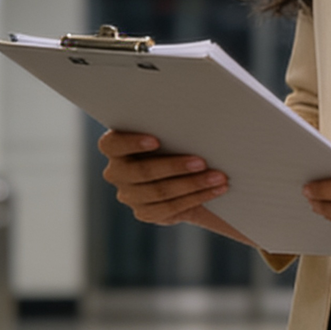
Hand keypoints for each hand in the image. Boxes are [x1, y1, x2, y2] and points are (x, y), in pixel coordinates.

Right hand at [97, 130, 228, 226]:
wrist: (182, 172)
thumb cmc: (174, 141)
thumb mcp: (169, 133)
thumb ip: (170, 129)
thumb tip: (200, 116)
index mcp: (114, 147)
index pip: (112, 144)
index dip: (132, 143)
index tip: (157, 140)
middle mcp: (116, 173)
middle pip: (142, 172)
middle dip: (174, 167)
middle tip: (202, 162)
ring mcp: (129, 195)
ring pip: (160, 192)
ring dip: (193, 184)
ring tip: (218, 177)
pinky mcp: (145, 213)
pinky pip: (171, 208)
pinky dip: (197, 197)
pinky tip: (217, 190)